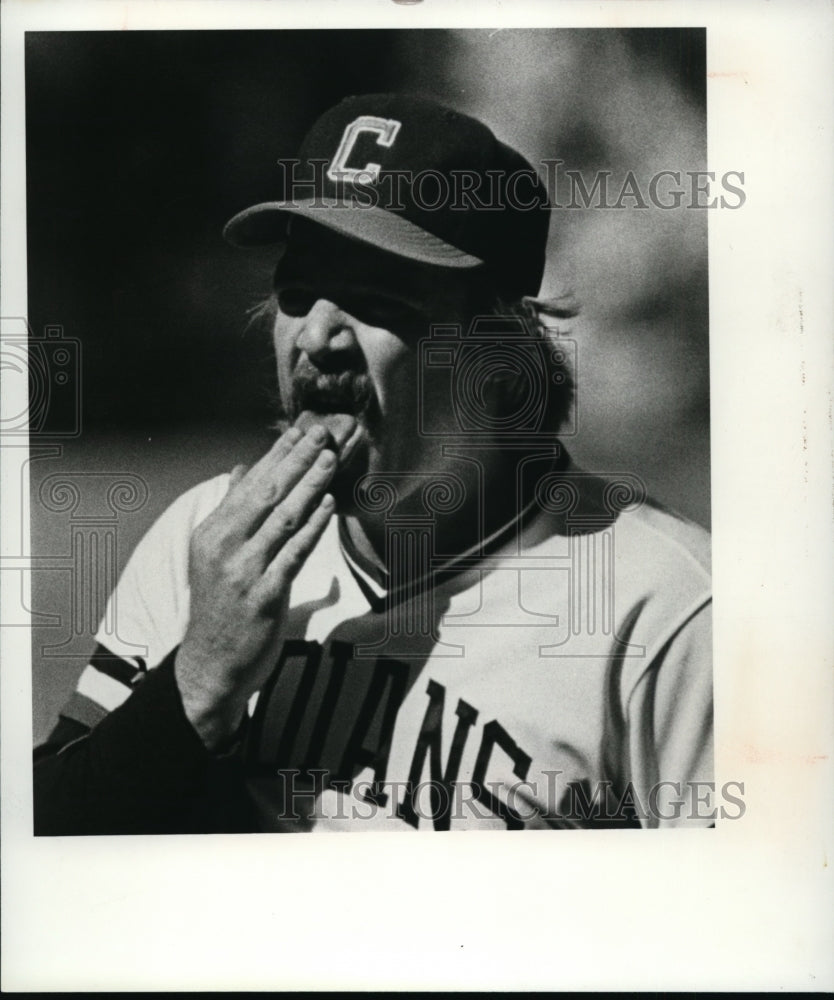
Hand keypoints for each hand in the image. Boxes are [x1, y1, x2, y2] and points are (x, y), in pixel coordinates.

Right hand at [174, 421, 349, 748]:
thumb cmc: (219, 608)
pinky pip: (292, 554)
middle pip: (265, 494)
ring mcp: (243, 571)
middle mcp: (223, 547)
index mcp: (211, 533)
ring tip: (328, 458)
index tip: (300, 430)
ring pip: (281, 518)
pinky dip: (311, 527)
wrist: (211, 664)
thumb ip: (231, 512)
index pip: (248, 484)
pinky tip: (327, 505)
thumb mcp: (214, 555)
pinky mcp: (264, 596)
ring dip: (308, 485)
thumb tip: (242, 469)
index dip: (276, 455)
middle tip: (321, 432)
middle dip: (296, 460)